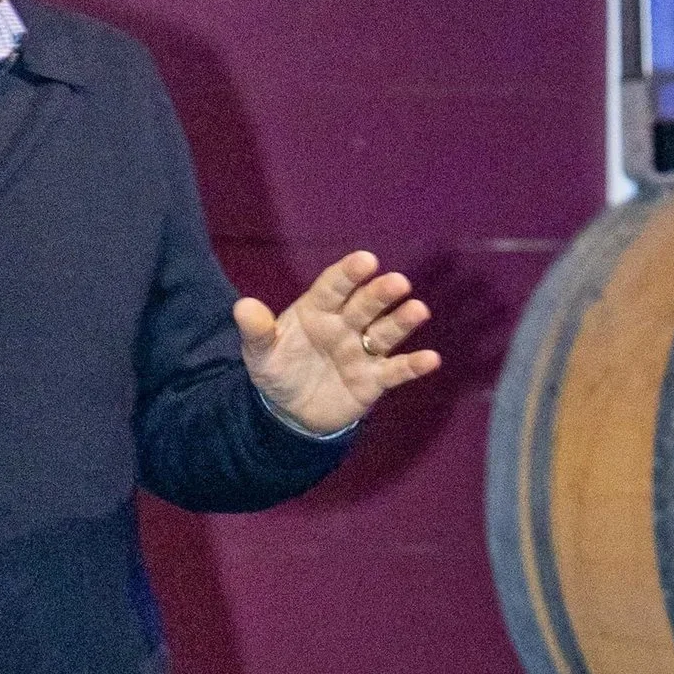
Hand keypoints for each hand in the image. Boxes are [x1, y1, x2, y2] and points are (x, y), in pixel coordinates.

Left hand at [235, 251, 439, 435]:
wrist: (290, 412)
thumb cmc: (278, 371)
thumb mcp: (260, 354)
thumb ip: (255, 331)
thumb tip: (242, 307)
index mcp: (318, 310)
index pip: (334, 287)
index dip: (349, 274)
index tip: (366, 260)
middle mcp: (345, 325)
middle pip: (365, 305)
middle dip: (381, 294)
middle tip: (398, 282)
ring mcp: (362, 351)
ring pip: (385, 332)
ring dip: (402, 322)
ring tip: (418, 310)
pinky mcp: (374, 380)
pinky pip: (396, 371)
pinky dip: (413, 366)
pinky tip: (431, 359)